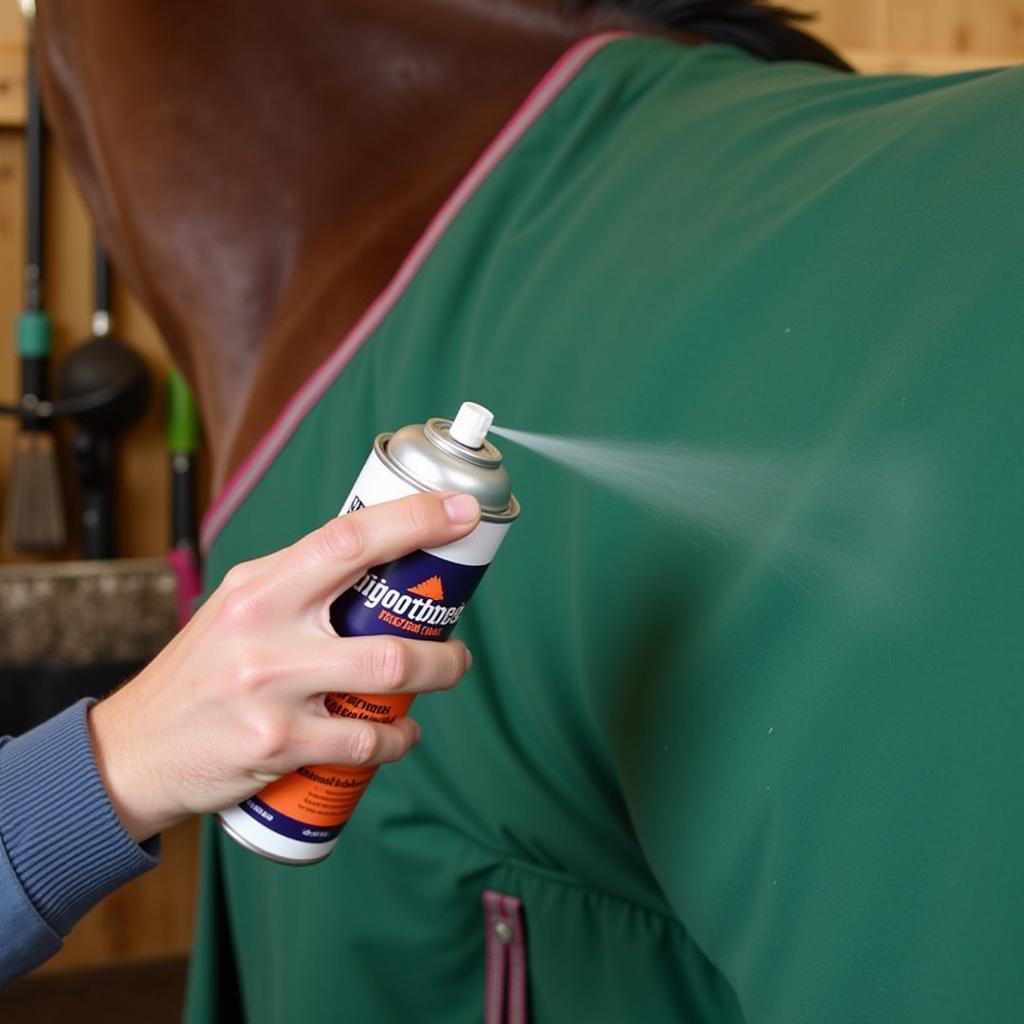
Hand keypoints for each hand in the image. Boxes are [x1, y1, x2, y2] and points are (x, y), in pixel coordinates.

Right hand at [88, 491, 479, 841]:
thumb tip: (376, 554)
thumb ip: (298, 581)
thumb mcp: (237, 606)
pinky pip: (365, 739)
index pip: (349, 536)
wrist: (135, 750)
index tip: (464, 510)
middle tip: (460, 638)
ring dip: (439, 674)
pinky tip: (401, 733)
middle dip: (441, 626)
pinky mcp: (278, 743)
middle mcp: (264, 628)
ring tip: (446, 674)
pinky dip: (398, 738)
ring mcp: (272, 688)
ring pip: (389, 673)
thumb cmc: (201, 673)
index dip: (416, 519)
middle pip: (381, 610)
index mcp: (260, 584)